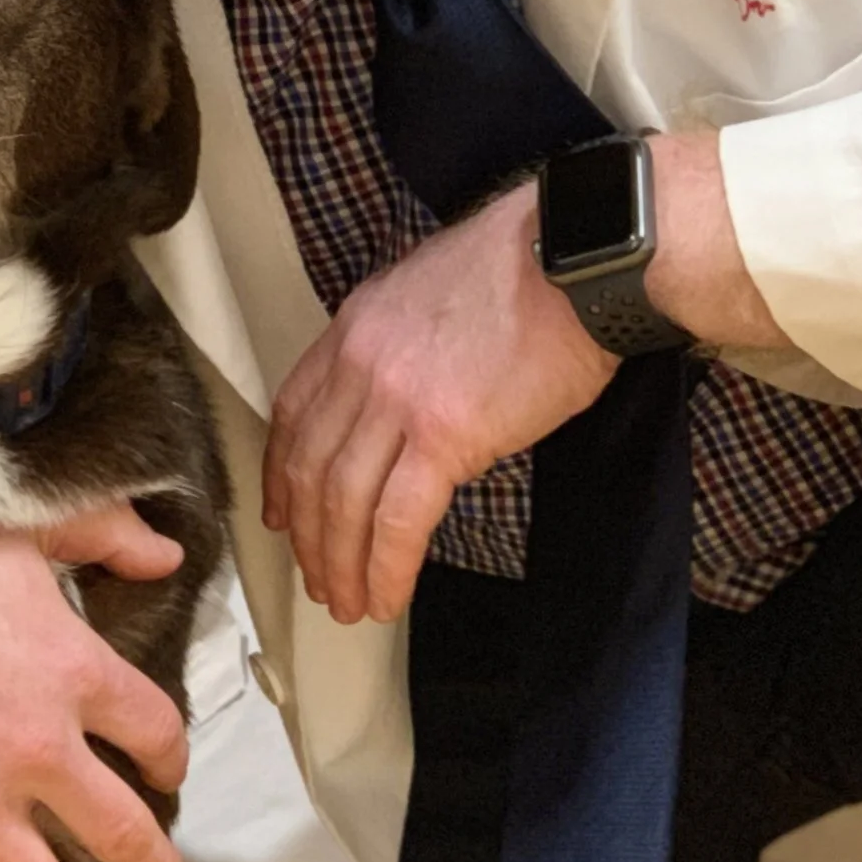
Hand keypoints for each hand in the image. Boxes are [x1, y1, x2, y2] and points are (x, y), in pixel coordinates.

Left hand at [260, 133, 785, 625]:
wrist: (582, 258)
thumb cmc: (532, 267)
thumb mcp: (431, 289)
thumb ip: (400, 343)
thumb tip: (404, 399)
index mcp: (356, 326)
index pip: (293, 413)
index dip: (280, 475)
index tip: (281, 514)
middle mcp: (362, 364)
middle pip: (311, 468)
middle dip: (309, 537)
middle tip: (319, 579)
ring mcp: (398, 400)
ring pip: (344, 503)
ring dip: (342, 564)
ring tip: (351, 603)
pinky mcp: (445, 437)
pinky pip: (398, 520)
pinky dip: (386, 568)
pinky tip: (388, 596)